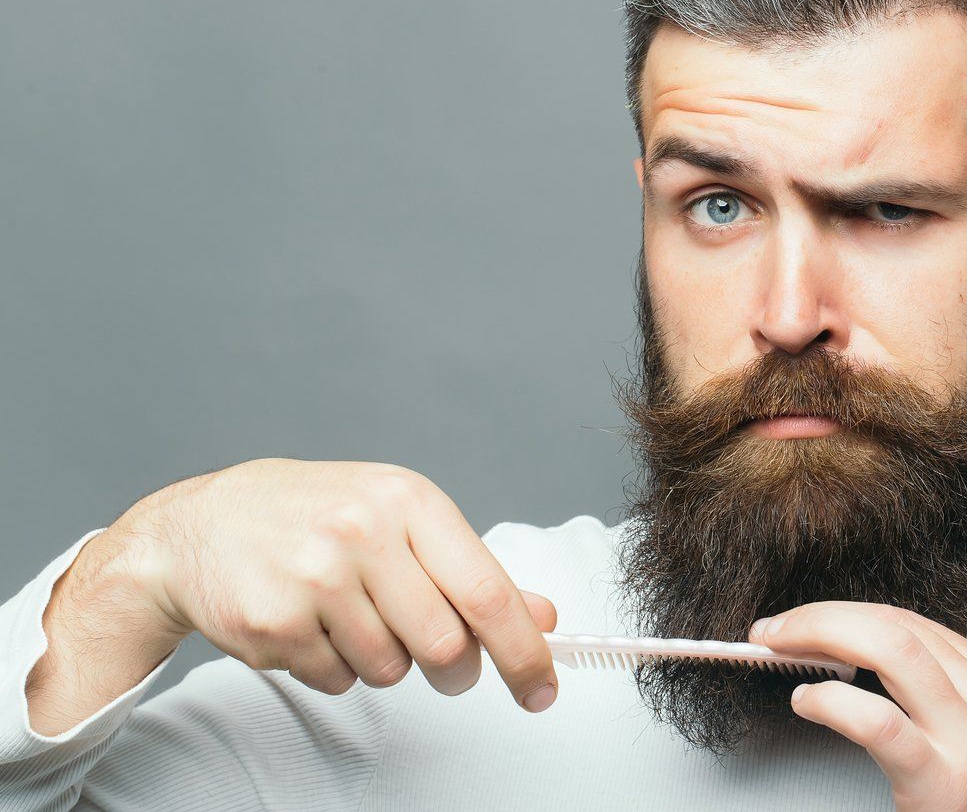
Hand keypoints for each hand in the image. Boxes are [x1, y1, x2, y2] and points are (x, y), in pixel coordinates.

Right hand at [87, 458, 557, 708]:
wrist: (201, 523)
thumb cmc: (317, 517)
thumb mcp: (401, 520)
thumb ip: (473, 571)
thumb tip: (544, 616)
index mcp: (408, 500)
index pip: (487, 591)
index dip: (524, 651)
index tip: (543, 689)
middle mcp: (362, 531)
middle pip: (444, 645)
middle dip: (454, 670)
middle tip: (443, 663)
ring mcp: (313, 577)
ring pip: (391, 670)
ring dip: (385, 662)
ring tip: (352, 617)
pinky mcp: (272, 623)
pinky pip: (337, 682)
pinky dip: (335, 668)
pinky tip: (310, 624)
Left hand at [748, 601, 966, 810]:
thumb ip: (946, 699)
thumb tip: (863, 662)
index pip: (913, 624)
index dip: (849, 615)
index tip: (808, 622)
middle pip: (897, 625)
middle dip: (826, 615)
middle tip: (777, 627)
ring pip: (890, 650)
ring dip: (820, 636)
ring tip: (779, 648)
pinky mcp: (947, 782)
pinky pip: (878, 721)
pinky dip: (831, 700)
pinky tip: (806, 700)